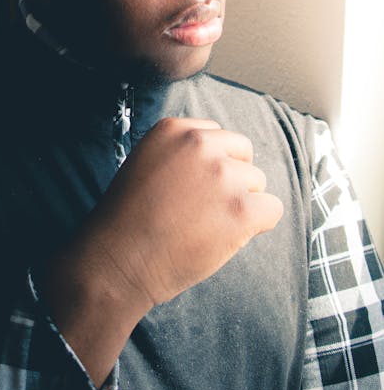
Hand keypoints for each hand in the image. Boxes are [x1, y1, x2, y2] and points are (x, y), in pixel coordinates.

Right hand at [41, 117, 282, 384]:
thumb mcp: (146, 164)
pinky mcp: (241, 209)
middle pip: (242, 153)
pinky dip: (258, 226)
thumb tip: (220, 161)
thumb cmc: (128, 220)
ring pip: (258, 183)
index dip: (210, 165)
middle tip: (206, 209)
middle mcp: (199, 144)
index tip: (194, 188)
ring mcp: (222, 175)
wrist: (117, 260)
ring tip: (207, 226)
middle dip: (232, 179)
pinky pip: (272, 209)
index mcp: (173, 129)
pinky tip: (229, 237)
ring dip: (241, 204)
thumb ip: (179, 154)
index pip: (216, 135)